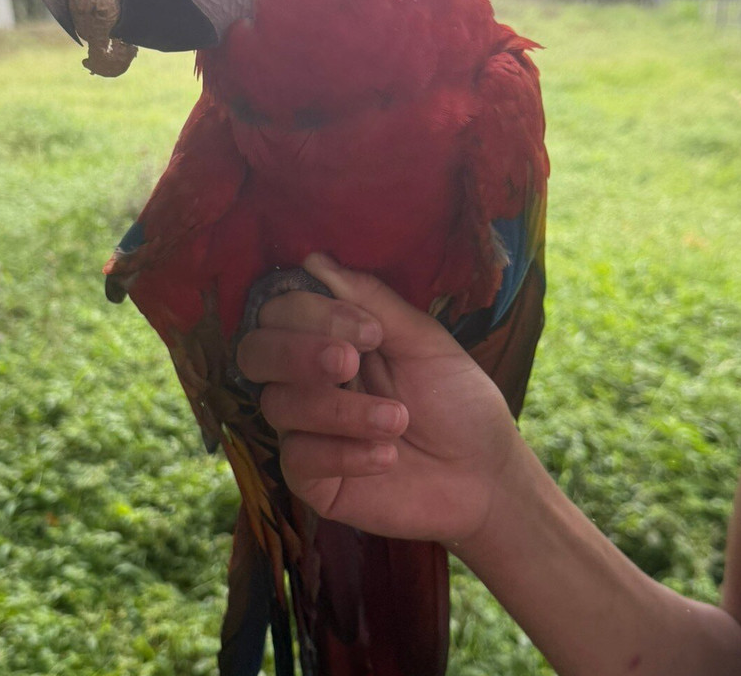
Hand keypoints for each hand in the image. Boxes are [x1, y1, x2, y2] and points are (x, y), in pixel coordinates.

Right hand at [236, 253, 520, 544]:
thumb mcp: (424, 342)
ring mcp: (304, 430)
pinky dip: (344, 453)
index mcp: (328, 337)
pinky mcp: (311, 480)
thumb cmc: (458, 401)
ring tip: (398, 420)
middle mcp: (305, 380)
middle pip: (254, 353)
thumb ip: (371, 301)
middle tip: (350, 362)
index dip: (312, 313)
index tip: (371, 331)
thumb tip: (315, 259)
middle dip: (298, 352)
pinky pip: (298, 459)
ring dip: (340, 409)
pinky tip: (387, 456)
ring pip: (279, 405)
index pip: (279, 311)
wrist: (486, 475)